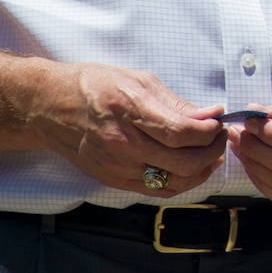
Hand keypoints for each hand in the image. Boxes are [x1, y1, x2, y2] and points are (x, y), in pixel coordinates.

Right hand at [26, 63, 225, 197]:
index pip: (180, 133)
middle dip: (212, 151)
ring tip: (211, 153)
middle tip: (220, 137)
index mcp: (130, 112)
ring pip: (172, 182)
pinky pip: (155, 190)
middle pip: (182, 162)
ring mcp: (117, 166)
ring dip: (201, 170)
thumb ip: (177, 104)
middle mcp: (123, 144)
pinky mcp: (113, 180)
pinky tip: (192, 168)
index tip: (218, 122)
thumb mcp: (140, 81)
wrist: (52, 107)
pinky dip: (181, 182)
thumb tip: (211, 115)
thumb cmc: (96, 86)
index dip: (208, 132)